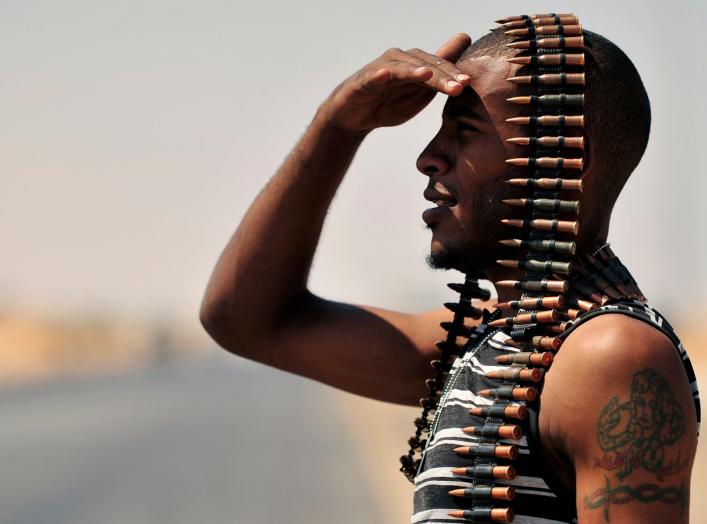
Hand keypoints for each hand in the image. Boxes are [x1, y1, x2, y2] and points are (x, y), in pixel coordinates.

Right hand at [318, 33, 471, 135]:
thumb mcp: (420, 94)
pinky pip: (371, 77)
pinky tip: (384, 75)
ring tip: (426, 75)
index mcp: (416, 64)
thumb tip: (466, 53)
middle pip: (423, 65)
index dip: (452, 74)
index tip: (467, 84)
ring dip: (413, 71)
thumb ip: (441, 77)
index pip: (438, 67)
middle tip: (457, 87)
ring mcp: (380, 69)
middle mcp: (399, 60)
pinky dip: (377, 75)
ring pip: (401, 69)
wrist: (355, 117)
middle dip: (441, 76)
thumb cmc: (389, 103)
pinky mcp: (362, 81)